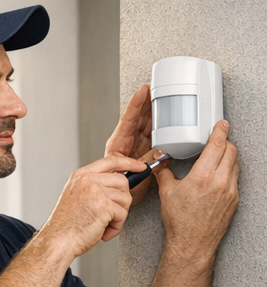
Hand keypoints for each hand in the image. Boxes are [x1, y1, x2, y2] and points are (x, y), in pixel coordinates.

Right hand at [40, 153, 148, 259]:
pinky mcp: (103, 205)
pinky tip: (103, 230)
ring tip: (103, 224)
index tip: (139, 166)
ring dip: (118, 215)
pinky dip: (116, 226)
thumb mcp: (76, 195)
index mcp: (81, 175)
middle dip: (122, 200)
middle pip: (123, 181)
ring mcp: (95, 191)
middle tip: (110, 214)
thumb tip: (118, 184)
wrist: (58, 240)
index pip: (111, 160)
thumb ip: (94, 185)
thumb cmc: (66, 224)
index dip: (129, 163)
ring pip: (125, 198)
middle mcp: (88, 180)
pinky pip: (122, 214)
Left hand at [106, 85, 158, 202]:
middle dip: (148, 102)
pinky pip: (154, 133)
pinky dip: (161, 124)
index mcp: (119, 143)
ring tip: (164, 96)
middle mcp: (127, 141)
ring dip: (155, 111)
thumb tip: (161, 152)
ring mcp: (136, 144)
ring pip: (147, 123)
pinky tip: (169, 117)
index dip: (136, 104)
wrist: (118, 198)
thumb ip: (146, 162)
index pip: (128, 118)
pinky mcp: (145, 148)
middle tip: (158, 87)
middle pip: (139, 117)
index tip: (143, 90)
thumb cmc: (118, 187)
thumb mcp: (131, 174)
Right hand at [154, 120, 238, 263]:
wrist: (192, 244)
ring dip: (228, 157)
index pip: (218, 146)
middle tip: (217, 139)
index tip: (222, 125)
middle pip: (231, 152)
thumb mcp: (167, 193)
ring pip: (235, 164)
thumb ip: (164, 174)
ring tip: (216, 157)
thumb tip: (161, 164)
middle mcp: (220, 182)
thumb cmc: (180, 222)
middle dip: (225, 142)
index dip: (221, 131)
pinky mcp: (234, 200)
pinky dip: (228, 171)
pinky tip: (217, 174)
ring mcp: (230, 191)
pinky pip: (234, 178)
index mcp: (203, 177)